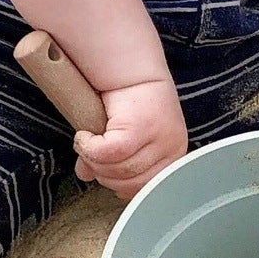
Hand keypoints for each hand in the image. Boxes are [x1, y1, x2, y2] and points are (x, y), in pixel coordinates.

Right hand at [72, 77, 187, 199]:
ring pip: (117, 169)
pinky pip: (107, 153)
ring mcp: (159, 139)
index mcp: (173, 157)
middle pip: (129, 183)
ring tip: (88, 142)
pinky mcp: (140, 128)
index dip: (119, 185)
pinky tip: (86, 136)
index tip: (104, 173)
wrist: (132, 68)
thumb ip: (109, 161)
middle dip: (103, 173)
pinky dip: (89, 148)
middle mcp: (171, 149)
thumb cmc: (130, 103)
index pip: (144, 189)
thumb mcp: (126, 136)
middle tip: (91, 156)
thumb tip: (85, 175)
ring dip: (94, 159)